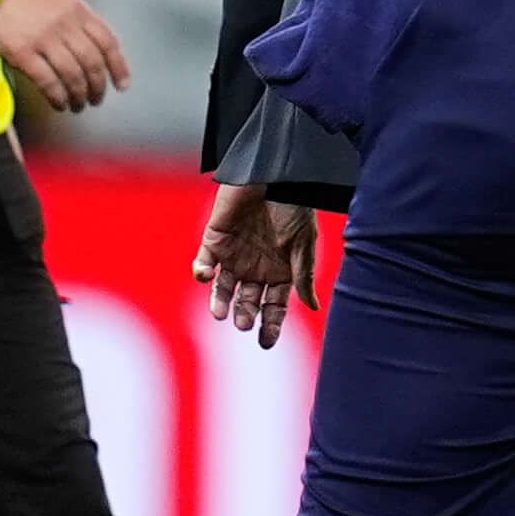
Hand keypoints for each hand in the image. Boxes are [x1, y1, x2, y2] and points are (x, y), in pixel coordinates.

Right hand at [0, 0, 129, 113]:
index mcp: (79, 11)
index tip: (122, 85)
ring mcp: (43, 38)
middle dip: (98, 86)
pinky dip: (57, 96)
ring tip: (78, 106)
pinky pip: (47, 81)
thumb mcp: (64, 3)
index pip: (108, 42)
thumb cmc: (31, 3)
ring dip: (78, 95)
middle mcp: (65, 24)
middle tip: (96, 100)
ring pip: (72, 74)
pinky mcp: (22, 52)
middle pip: (92, 62)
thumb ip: (84, 25)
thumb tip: (104, 57)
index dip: (119, 66)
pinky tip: (60, 104)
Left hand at [194, 179, 323, 344]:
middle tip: (244, 323)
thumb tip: (313, 306)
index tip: (266, 342)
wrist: (274, 173)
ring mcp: (234, 255)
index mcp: (281, 271)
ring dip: (220, 301)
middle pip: (249, 301)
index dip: (271, 324)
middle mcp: (257, 268)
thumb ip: (304, 275)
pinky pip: (204, 262)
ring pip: (223, 288)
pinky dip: (201, 272)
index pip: (275, 306)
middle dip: (246, 315)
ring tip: (220, 313)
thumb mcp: (304, 243)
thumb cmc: (295, 206)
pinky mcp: (214, 240)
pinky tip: (205, 277)